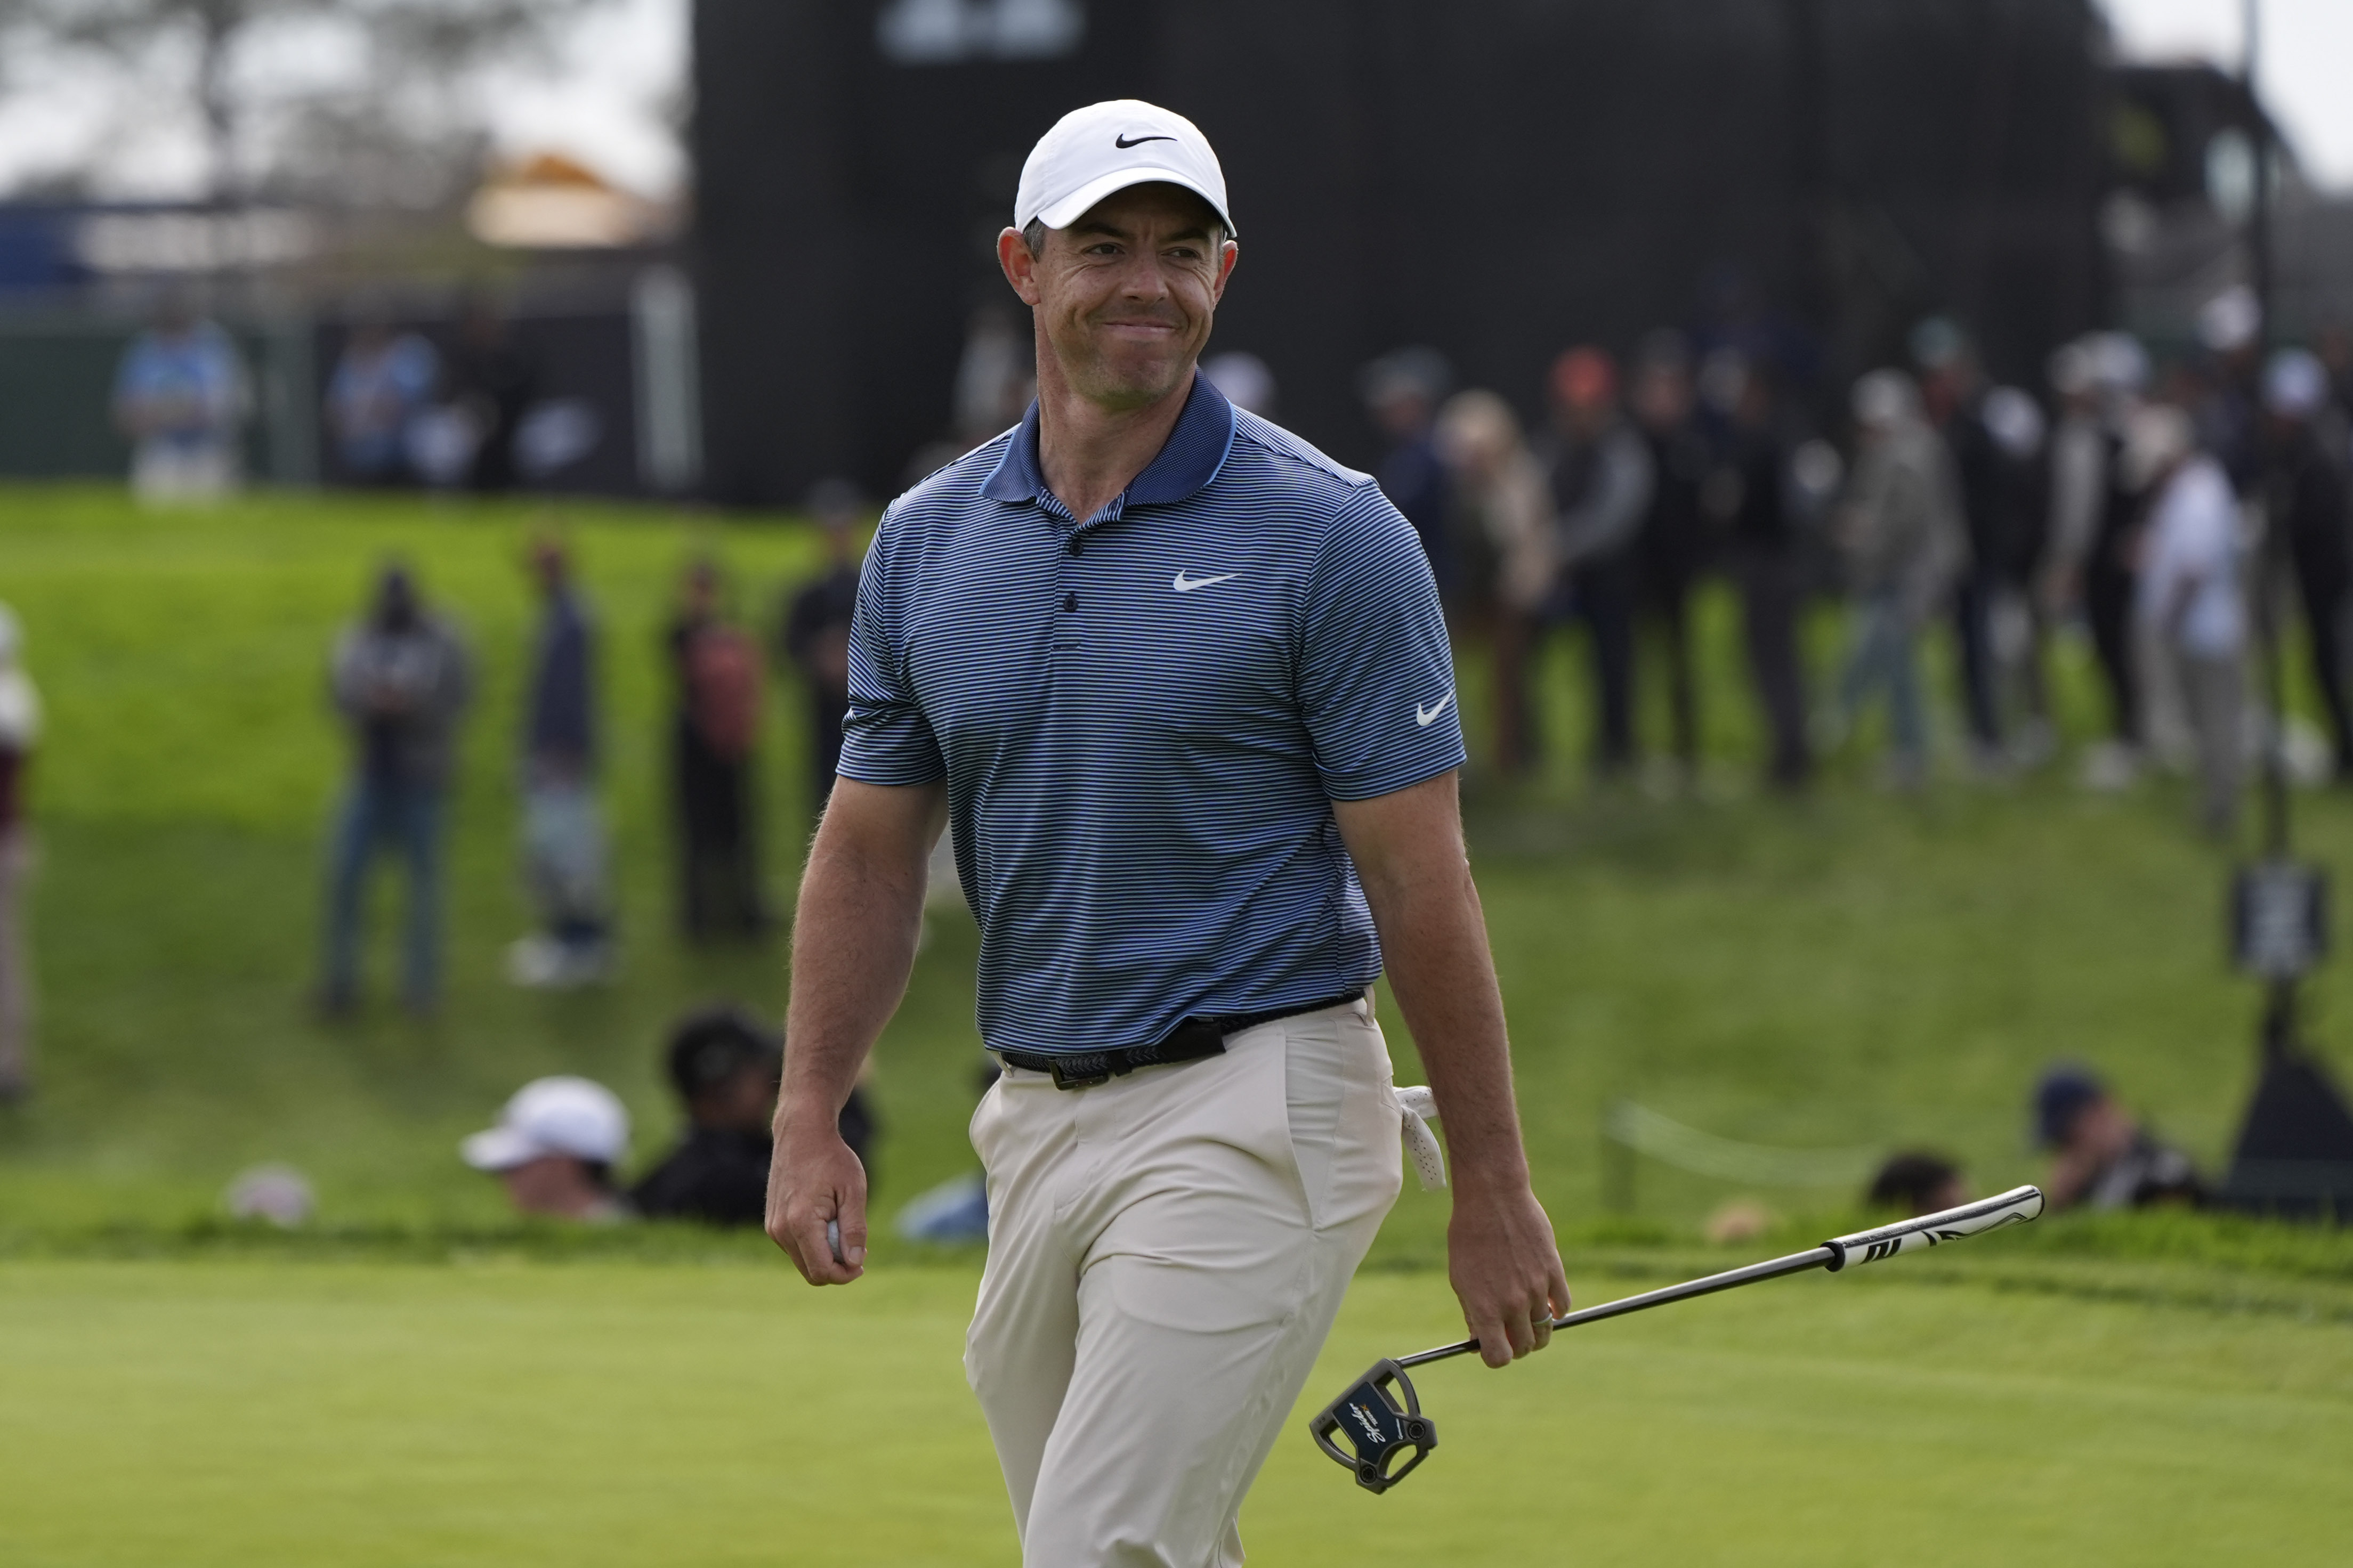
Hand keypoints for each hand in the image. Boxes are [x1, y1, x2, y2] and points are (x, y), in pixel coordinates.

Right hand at [765, 1112, 867, 1284]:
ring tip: (841, 1224)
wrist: (801, 1133)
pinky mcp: (772, 1223)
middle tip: (857, 1247)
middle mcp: (781, 1230)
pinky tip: (826, 1219)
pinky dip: (813, 1243)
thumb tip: (855, 1263)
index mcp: (800, 1223)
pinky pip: (796, 1248)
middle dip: (837, 1267)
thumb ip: (854, 1229)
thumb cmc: (831, 1158)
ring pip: (803, 1261)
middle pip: (811, 1272)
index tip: (863, 1263)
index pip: (822, 1271)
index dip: (845, 1275)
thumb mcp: (853, 1190)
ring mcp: (773, 1227)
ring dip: (825, 1254)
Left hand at [1447, 1181, 1571, 1368]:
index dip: (1495, 1356)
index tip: (1493, 1347)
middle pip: (1524, 1347)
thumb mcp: (1460, 1278)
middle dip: (1516, 1345)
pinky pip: (1563, 1306)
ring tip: (1528, 1320)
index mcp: (1485, 1308)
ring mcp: (1536, 1288)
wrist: (1493, 1198)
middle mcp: (1513, 1303)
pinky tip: (1544, 1300)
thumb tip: (1481, 1340)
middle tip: (1510, 1332)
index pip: (1498, 1357)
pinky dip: (1555, 1309)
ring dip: (1537, 1331)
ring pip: (1545, 1330)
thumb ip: (1474, 1312)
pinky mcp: (1554, 1271)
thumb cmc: (1469, 1236)